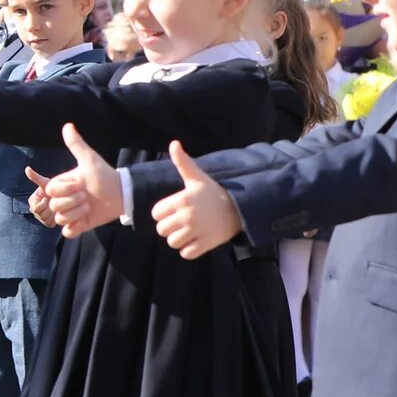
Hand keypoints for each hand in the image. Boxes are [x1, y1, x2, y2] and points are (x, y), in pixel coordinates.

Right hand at [30, 124, 123, 235]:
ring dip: (76, 213)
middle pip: (54, 206)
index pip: (49, 190)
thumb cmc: (105, 175)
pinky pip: (67, 232)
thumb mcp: (89, 160)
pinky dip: (76, 227)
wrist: (121, 194)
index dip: (59, 189)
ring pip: (60, 219)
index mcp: (63, 184)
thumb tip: (67, 125)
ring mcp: (71, 213)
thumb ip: (77, 145)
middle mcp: (65, 199)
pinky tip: (85, 219)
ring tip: (88, 206)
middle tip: (86, 195)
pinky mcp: (78, 226)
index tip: (74, 184)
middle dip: (72, 201)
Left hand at [150, 140, 243, 257]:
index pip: (156, 214)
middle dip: (170, 228)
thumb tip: (174, 143)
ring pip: (172, 243)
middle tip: (183, 222)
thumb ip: (182, 162)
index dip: (163, 214)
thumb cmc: (213, 192)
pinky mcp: (206, 243)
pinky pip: (186, 254)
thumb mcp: (197, 177)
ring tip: (189, 232)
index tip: (175, 211)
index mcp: (181, 200)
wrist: (239, 207)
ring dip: (179, 240)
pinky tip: (196, 241)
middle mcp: (187, 215)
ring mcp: (197, 230)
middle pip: (162, 230)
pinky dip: (189, 250)